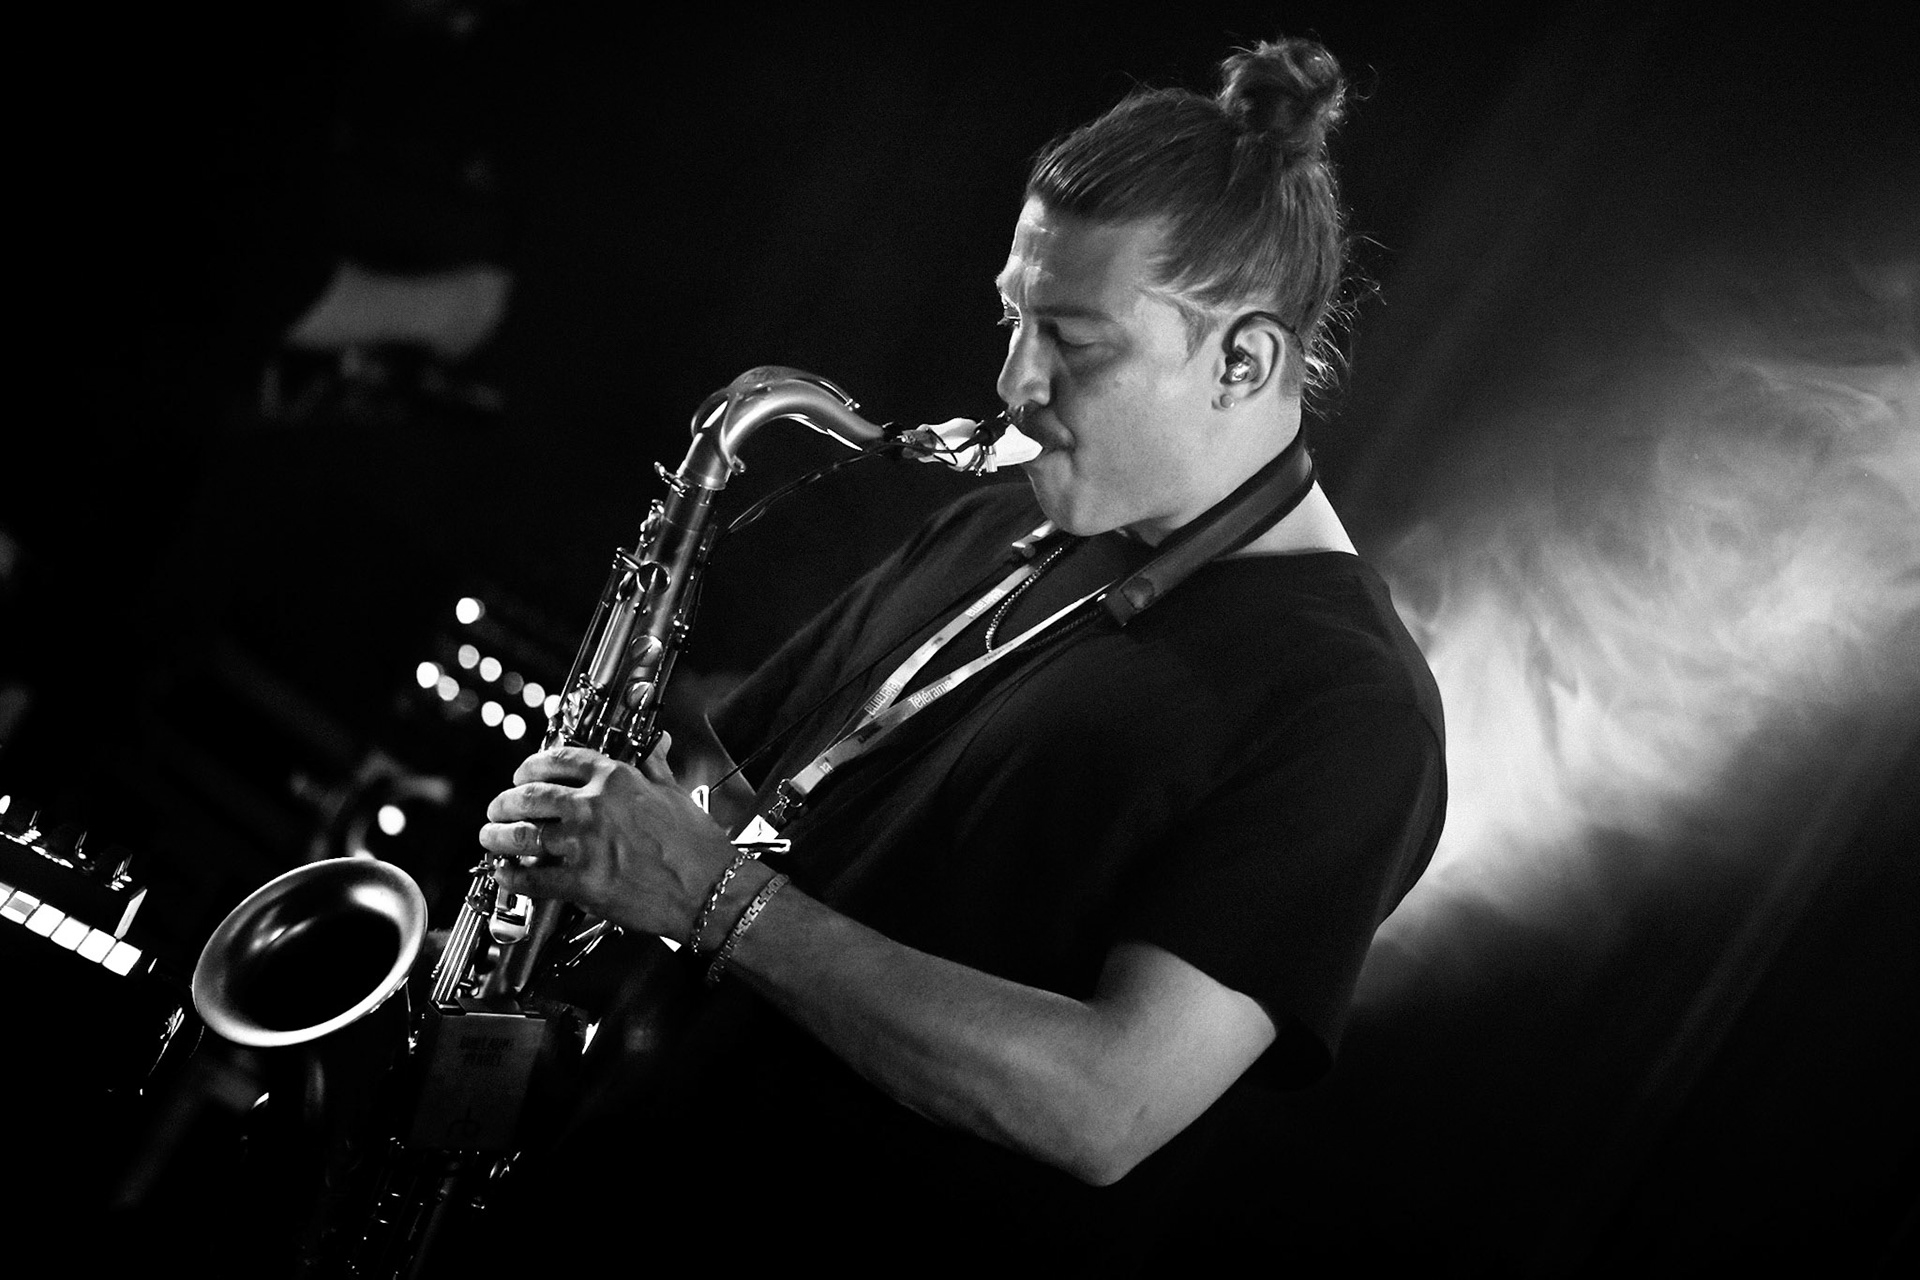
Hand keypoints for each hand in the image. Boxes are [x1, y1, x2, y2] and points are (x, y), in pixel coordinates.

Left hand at [477, 737, 739, 941]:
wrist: (709, 890)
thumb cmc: (697, 845)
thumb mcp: (675, 794)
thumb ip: (655, 766)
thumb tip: (657, 744)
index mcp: (615, 778)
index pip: (558, 759)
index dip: (531, 765)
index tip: (523, 773)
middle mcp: (593, 806)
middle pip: (530, 796)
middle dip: (505, 801)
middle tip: (497, 807)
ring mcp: (583, 845)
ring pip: (523, 835)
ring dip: (498, 836)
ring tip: (490, 837)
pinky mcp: (580, 882)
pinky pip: (532, 876)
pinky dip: (512, 875)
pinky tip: (504, 873)